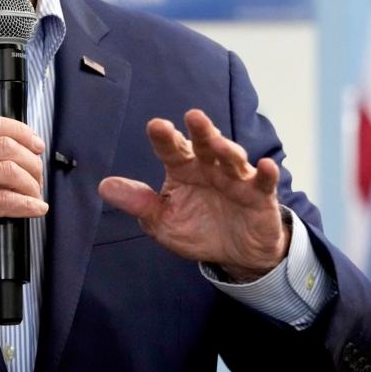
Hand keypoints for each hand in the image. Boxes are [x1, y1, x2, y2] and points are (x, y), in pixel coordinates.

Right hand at [0, 115, 47, 283]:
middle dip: (30, 160)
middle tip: (37, 173)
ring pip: (7, 170)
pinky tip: (34, 208)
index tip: (34, 143)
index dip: (19, 130)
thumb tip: (2, 147)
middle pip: (2, 145)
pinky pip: (4, 201)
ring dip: (31, 183)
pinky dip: (26, 204)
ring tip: (35, 194)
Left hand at [98, 109, 288, 280]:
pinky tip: (266, 166)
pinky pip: (263, 182)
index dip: (165, 138)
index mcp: (184, 169)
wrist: (235, 254)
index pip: (172, 149)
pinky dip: (267, 174)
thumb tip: (104, 186)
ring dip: (228, 149)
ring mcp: (236, 179)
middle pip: (205, 145)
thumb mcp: (162, 222)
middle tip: (193, 116)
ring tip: (220, 143)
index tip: (156, 126)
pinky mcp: (260, 196)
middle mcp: (210, 168)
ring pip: (232, 159)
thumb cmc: (198, 229)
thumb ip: (139, 203)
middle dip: (200, 131)